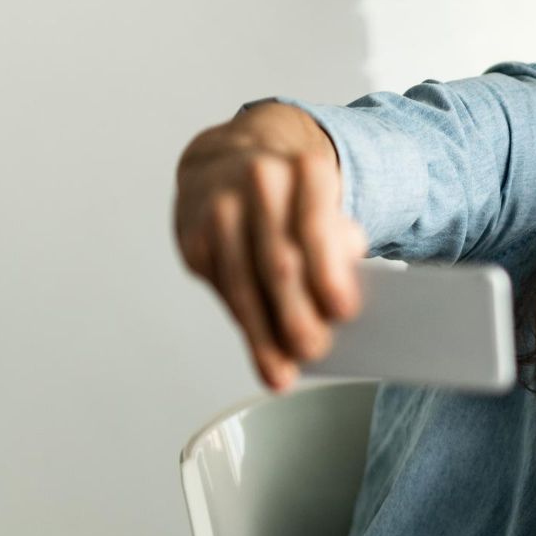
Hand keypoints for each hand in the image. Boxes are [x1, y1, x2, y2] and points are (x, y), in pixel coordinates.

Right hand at [174, 103, 367, 390]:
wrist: (231, 165)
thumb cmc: (297, 200)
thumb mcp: (331, 208)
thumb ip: (338, 246)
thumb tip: (337, 309)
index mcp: (305, 169)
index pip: (315, 226)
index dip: (328, 272)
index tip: (344, 312)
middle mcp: (258, 181)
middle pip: (278, 261)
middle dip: (296, 314)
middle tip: (316, 351)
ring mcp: (218, 208)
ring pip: (243, 284)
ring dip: (265, 335)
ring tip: (285, 371)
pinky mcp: (192, 238)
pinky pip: (223, 291)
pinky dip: (246, 327)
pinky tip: (263, 352)